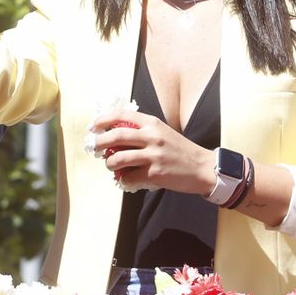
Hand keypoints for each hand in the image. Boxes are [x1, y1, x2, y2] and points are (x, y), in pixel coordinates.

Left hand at [89, 109, 217, 195]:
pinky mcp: (155, 173)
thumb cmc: (180, 150)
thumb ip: (143, 131)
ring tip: (110, 165)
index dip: (104, 119)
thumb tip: (116, 135)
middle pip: (116, 136)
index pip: (122, 115)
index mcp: (153, 123)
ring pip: (119, 158)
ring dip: (109, 163)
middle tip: (94, 148)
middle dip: (100, 142)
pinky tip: (125, 179)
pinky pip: (129, 177)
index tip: (93, 126)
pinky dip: (123, 180)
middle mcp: (152, 136)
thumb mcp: (163, 132)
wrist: (202, 167)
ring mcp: (153, 155)